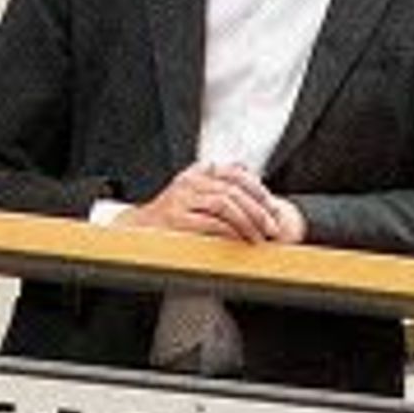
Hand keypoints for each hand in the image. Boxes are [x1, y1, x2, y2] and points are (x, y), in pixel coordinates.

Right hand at [130, 159, 287, 242]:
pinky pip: (211, 221)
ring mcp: (181, 198)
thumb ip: (220, 184)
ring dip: (247, 222)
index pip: (235, 173)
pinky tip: (240, 240)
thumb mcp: (197, 194)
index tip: (273, 207)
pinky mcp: (176, 218)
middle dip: (258, 210)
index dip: (258, 189)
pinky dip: (230, 231)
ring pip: (224, 203)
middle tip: (272, 227)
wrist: (140, 232)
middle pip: (233, 190)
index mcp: (198, 172)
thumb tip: (250, 172)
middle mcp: (190, 181)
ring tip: (258, 237)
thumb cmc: (173, 217)